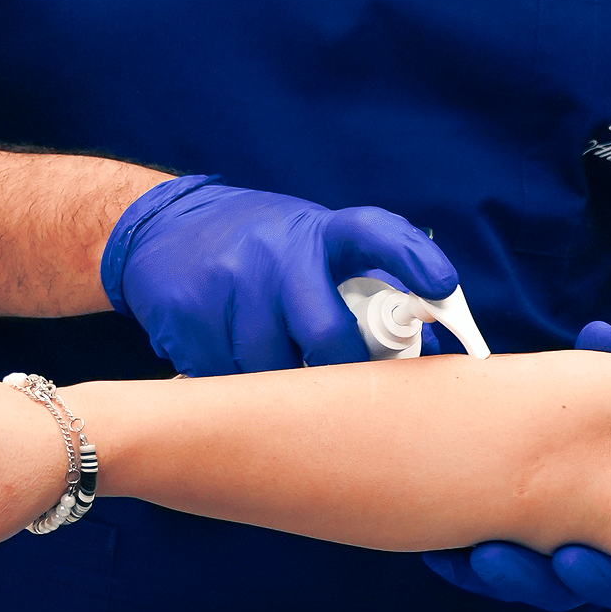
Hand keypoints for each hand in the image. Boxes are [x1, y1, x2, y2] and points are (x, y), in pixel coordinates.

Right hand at [104, 177, 456, 374]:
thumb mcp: (315, 248)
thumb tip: (428, 345)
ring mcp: (225, 277)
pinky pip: (221, 377)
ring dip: (277, 384)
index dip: (414, 258)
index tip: (444, 288)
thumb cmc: (265, 250)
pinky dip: (230, 383)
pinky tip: (226, 356)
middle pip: (325, 335)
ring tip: (272, 362)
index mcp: (320, 232)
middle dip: (338, 372)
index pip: (375, 232)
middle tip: (339, 386)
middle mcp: (275, 249)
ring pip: (270, 368)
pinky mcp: (182, 308)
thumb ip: (365, 285)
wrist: (167, 225)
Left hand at [425, 324, 610, 611]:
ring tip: (475, 555)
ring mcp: (550, 559)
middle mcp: (595, 556)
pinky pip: (485, 572)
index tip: (573, 555)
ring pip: (526, 585)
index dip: (604, 576)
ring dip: (498, 575)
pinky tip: (440, 552)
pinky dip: (463, 564)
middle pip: (565, 592)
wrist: (600, 428)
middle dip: (535, 579)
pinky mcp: (508, 550)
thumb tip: (597, 335)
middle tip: (499, 559)